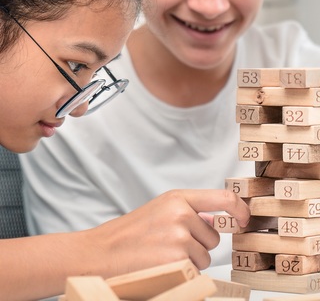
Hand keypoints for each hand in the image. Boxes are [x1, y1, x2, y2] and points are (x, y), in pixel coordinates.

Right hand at [89, 189, 249, 276]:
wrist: (101, 252)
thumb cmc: (130, 233)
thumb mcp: (160, 210)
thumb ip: (188, 211)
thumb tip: (215, 220)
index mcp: (178, 198)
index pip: (224, 198)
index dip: (241, 210)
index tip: (245, 220)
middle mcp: (181, 214)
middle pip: (213, 237)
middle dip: (199, 245)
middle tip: (170, 246)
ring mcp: (179, 237)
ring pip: (205, 257)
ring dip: (190, 261)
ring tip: (163, 256)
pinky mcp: (177, 261)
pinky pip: (195, 271)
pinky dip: (183, 273)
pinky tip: (162, 267)